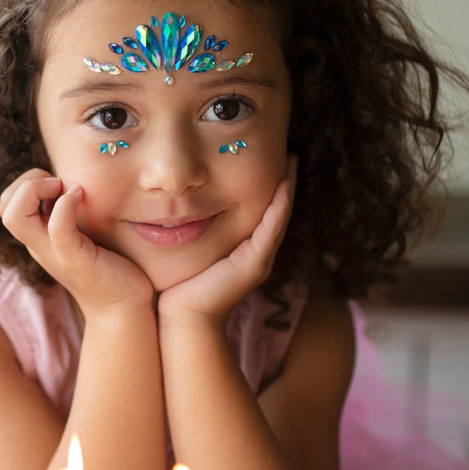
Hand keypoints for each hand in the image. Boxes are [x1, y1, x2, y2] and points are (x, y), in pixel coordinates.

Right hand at [0, 169, 153, 316]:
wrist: (124, 307)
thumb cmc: (109, 266)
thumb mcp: (84, 234)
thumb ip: (71, 212)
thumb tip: (71, 179)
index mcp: (38, 238)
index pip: (6, 203)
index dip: (25, 183)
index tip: (58, 184)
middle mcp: (39, 246)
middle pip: (4, 208)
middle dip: (26, 183)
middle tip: (58, 185)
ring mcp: (54, 254)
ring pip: (14, 217)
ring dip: (35, 190)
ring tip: (65, 190)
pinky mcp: (76, 260)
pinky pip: (57, 228)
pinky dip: (64, 205)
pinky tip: (80, 196)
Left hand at [158, 156, 296, 323]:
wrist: (183, 317)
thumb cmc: (180, 284)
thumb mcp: (190, 248)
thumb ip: (192, 227)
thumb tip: (178, 200)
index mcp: (245, 248)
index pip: (263, 210)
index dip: (271, 186)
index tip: (273, 157)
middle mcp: (258, 253)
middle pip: (277, 211)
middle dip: (284, 182)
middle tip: (289, 152)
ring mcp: (259, 259)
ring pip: (279, 217)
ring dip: (287, 190)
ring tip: (290, 162)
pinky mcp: (254, 265)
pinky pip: (270, 230)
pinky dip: (278, 208)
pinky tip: (282, 187)